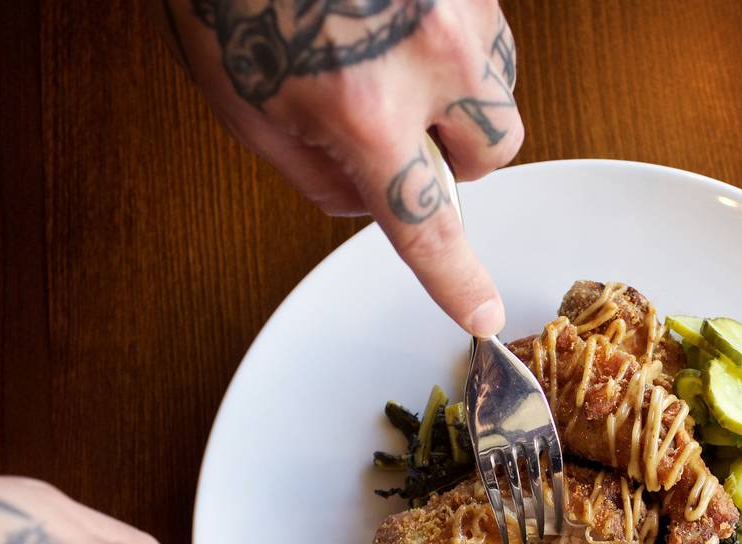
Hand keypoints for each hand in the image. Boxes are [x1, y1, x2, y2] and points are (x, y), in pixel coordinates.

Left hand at [160, 0, 521, 336]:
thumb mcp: (240, 102)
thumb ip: (311, 173)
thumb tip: (365, 202)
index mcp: (364, 107)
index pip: (430, 225)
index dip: (457, 280)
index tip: (483, 315)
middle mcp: (431, 55)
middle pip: (496, 153)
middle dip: (457, 157)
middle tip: (405, 133)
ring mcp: (460, 1)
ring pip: (501, 85)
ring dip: (462, 96)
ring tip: (393, 61)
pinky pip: (489, 28)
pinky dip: (454, 43)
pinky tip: (399, 20)